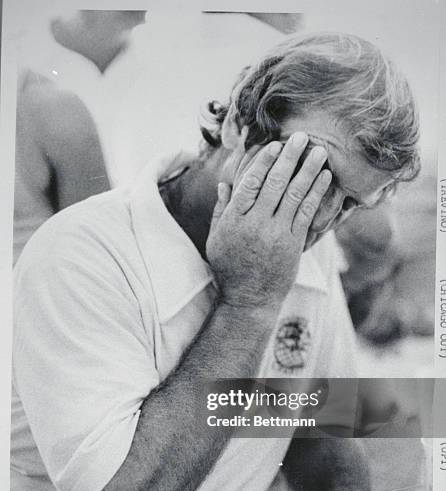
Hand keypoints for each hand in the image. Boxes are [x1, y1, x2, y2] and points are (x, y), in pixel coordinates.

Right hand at [206, 132, 331, 310]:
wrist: (249, 299)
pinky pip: (307, 213)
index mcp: (234, 219)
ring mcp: (276, 233)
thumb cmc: (229, 268)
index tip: (274, 145)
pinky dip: (316, 193)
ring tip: (319, 151)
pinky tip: (324, 178)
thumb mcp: (216, 239)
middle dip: (289, 157)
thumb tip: (225, 184)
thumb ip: (222, 210)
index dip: (263, 162)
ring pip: (295, 194)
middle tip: (300, 137)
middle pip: (275, 183)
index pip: (250, 182)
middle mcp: (256, 223)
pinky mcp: (293, 244)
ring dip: (308, 170)